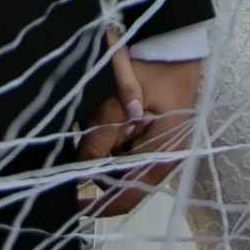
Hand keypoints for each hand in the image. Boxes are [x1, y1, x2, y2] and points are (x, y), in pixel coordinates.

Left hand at [81, 43, 198, 219]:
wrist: (175, 44)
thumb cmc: (157, 69)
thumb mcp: (120, 105)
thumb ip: (100, 140)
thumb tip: (78, 170)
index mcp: (162, 156)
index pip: (127, 196)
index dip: (99, 204)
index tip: (73, 203)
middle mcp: (164, 157)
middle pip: (118, 177)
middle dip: (98, 156)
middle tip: (91, 129)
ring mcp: (159, 146)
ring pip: (117, 159)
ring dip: (104, 140)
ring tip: (107, 110)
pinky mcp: (153, 135)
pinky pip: (124, 143)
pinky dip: (112, 130)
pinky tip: (113, 110)